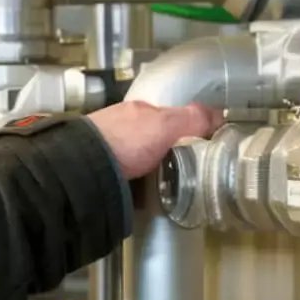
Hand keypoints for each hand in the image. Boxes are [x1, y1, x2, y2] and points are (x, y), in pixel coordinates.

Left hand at [87, 101, 223, 180]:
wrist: (82, 165)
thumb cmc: (126, 140)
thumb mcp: (165, 126)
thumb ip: (190, 119)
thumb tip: (218, 115)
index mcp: (137, 110)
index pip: (165, 115)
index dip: (182, 127)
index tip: (194, 144)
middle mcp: (119, 123)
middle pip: (147, 134)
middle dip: (161, 147)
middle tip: (178, 167)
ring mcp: (104, 145)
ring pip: (131, 152)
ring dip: (144, 163)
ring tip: (158, 181)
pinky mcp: (94, 167)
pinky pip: (119, 171)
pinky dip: (129, 177)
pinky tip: (134, 188)